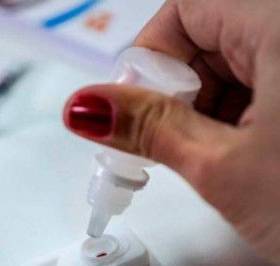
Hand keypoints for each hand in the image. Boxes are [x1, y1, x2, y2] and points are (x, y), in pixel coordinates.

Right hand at [64, 0, 279, 265]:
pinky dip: (246, 112)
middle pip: (212, 34)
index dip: (148, 61)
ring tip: (217, 158)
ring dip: (212, 106)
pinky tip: (248, 152)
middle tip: (171, 143)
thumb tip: (85, 107)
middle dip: (179, 90)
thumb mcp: (222, 168)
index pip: (185, 9)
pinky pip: (272, 79)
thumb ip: (146, 128)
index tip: (134, 109)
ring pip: (241, 60)